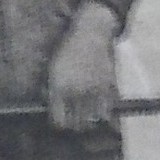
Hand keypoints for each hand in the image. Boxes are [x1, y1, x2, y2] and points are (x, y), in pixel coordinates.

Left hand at [48, 1, 119, 130]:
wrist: (91, 34)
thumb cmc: (68, 50)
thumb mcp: (52, 69)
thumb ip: (51, 91)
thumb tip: (50, 108)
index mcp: (59, 88)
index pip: (59, 120)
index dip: (59, 124)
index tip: (61, 121)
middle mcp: (77, 92)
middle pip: (76, 124)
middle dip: (75, 125)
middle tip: (75, 121)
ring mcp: (95, 90)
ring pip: (93, 120)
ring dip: (90, 121)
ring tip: (88, 118)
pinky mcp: (110, 86)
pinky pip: (108, 109)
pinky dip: (104, 113)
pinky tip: (100, 111)